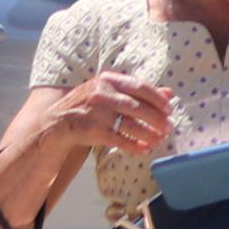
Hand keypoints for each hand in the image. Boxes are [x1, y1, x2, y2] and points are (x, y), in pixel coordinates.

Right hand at [52, 70, 173, 158]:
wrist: (57, 121)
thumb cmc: (91, 106)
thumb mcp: (112, 92)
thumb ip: (139, 92)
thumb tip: (170, 92)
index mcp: (108, 80)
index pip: (140, 87)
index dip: (158, 99)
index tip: (170, 110)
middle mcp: (100, 93)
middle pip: (136, 107)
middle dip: (157, 119)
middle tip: (170, 128)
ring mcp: (94, 112)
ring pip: (129, 124)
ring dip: (148, 134)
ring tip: (160, 140)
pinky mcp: (90, 130)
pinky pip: (117, 139)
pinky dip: (133, 145)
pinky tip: (144, 149)